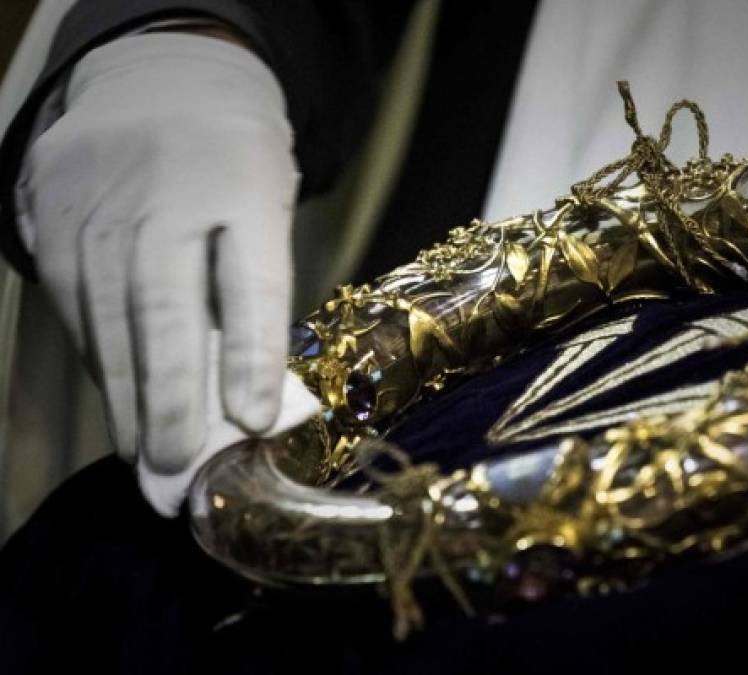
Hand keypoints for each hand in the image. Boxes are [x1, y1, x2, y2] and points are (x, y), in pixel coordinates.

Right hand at [16, 32, 299, 471]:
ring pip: (110, 316)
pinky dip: (98, 357)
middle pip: (165, 308)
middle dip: (172, 396)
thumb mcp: (267, 205)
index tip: (253, 422)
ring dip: (127, 394)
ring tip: (146, 454)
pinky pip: (75, 303)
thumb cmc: (234, 165)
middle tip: (178, 467)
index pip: (250, 279)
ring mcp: (98, 201)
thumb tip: (243, 392)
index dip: (251, 355)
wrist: (159, 83)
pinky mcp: (51, 214)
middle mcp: (165, 190)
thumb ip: (255, 285)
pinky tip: (117, 399)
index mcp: (244, 180)